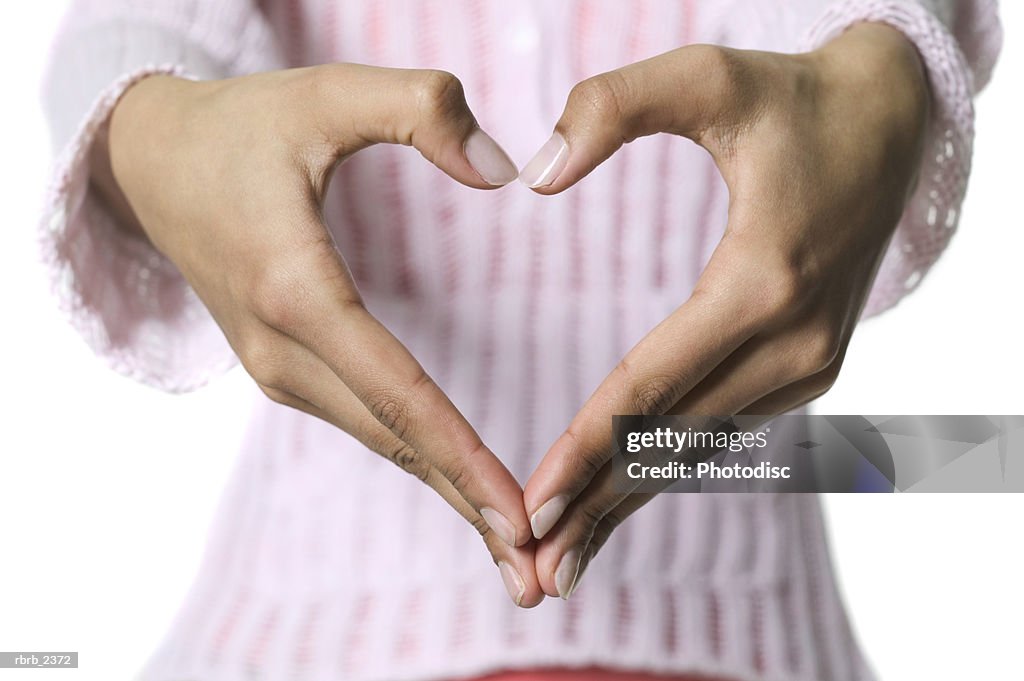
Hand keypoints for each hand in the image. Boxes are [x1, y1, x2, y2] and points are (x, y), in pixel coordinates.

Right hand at [103, 65, 545, 605]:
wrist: (153, 162)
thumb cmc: (242, 127)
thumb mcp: (327, 93)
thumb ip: (420, 110)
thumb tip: (505, 173)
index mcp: (294, 288)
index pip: (396, 390)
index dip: (461, 456)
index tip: (518, 515)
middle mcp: (282, 348)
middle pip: (394, 439)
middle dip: (467, 506)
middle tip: (536, 575)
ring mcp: (278, 367)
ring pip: (381, 440)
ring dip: (448, 494)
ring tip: (513, 555)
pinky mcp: (286, 368)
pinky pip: (367, 422)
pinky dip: (420, 460)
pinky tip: (463, 492)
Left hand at [520, 23, 928, 598]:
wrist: (891, 122)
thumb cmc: (793, 98)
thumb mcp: (707, 77)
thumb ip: (613, 108)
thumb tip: (534, 175)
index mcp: (764, 281)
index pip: (652, 386)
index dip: (587, 447)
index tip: (534, 504)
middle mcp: (794, 343)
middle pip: (672, 442)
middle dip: (598, 507)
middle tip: (534, 572)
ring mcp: (808, 365)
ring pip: (699, 450)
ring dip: (631, 505)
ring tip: (569, 563)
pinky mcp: (806, 370)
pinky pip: (723, 433)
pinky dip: (670, 473)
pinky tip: (625, 507)